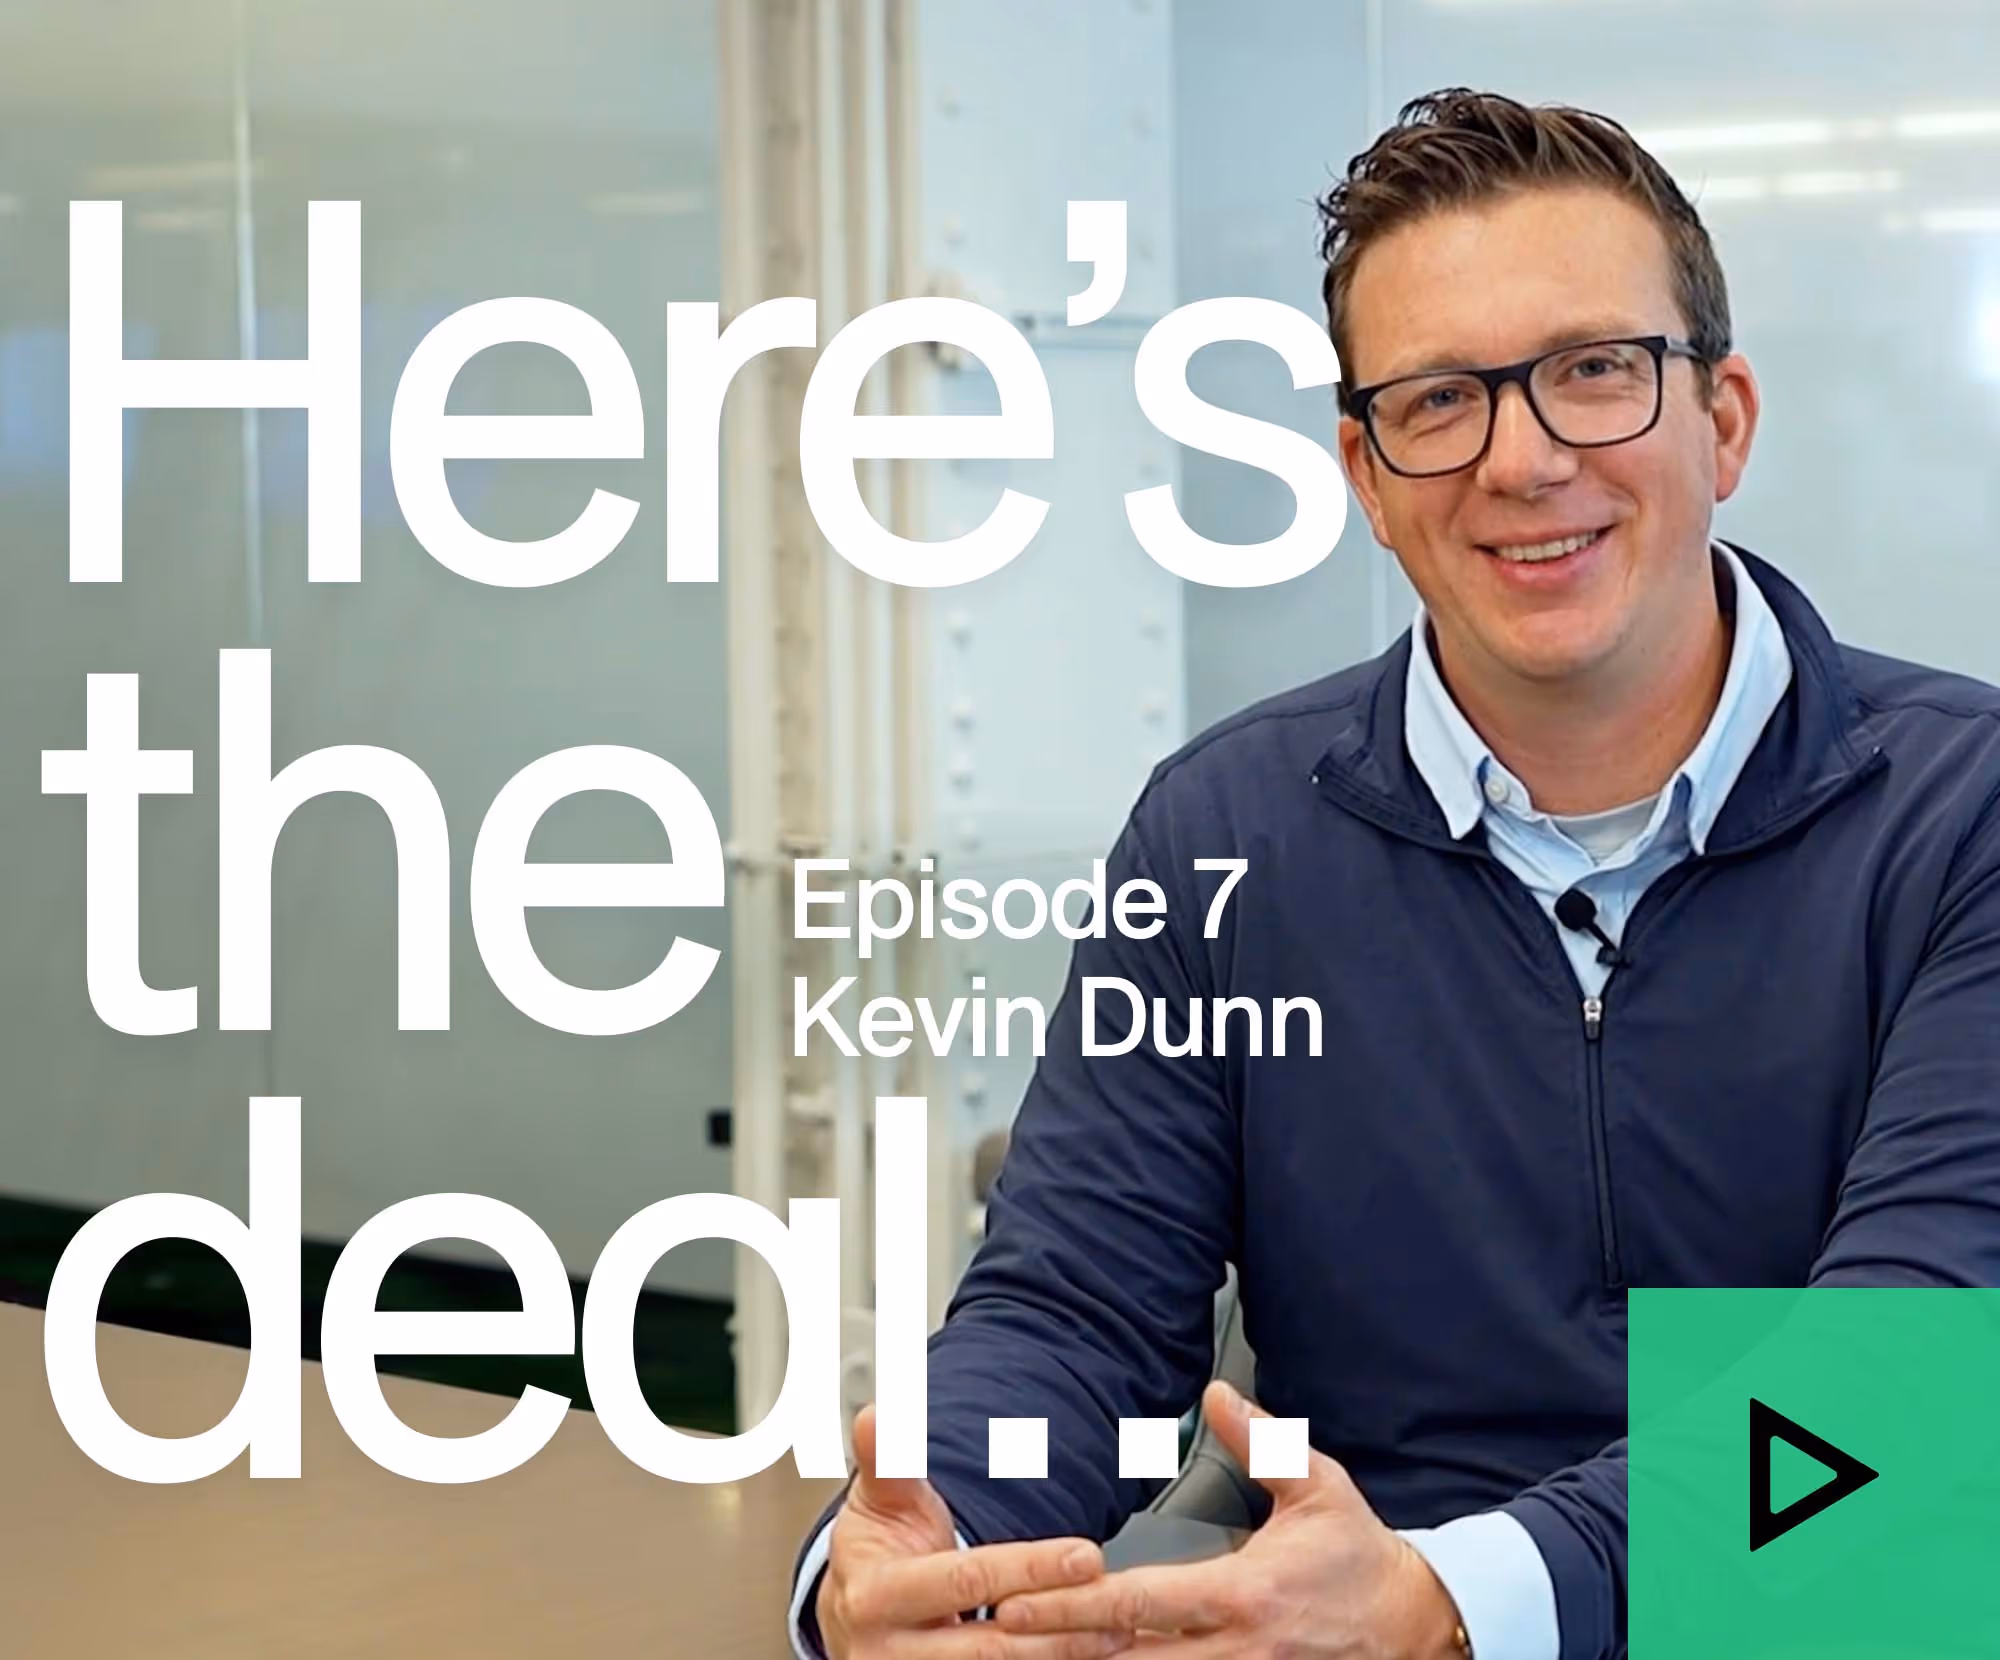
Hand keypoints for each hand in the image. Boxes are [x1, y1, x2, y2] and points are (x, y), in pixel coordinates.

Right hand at [816, 1402, 1133, 1658]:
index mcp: (875, 1597)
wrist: (853, 1617)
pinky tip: (1089, 1651)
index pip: (966, 1579)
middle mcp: (890, 1653)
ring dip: (1064, 1653)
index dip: (1031, 1567)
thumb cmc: (878, 1552)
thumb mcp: (878, 1500)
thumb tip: (875, 1417)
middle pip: (991, 1644)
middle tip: (1117, 1599)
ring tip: (1117, 1630)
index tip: (1088, 1554)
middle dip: (1060, 1622)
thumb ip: (888, 1460)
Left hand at [992, 1382, 1464, 1658]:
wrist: (1419, 1624)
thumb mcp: (1317, 1486)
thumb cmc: (1360, 1559)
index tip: (1020, 1605)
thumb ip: (1262, 1441)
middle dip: (1064, 1651)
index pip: (1141, 1605)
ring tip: (1032, 1654)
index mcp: (1242, 1595)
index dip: (1073, 1607)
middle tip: (1001, 1639)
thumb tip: (1218, 1395)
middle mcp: (1236, 1650)